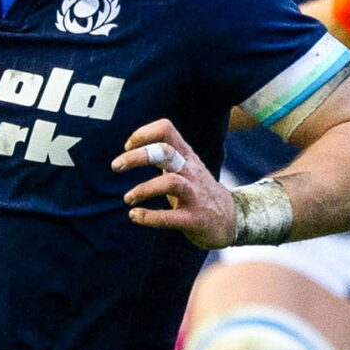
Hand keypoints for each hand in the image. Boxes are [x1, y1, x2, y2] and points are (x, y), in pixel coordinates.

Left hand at [116, 120, 234, 248]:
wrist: (233, 220)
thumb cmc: (199, 192)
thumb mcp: (185, 167)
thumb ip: (166, 157)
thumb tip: (131, 149)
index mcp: (187, 156)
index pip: (166, 129)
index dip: (143, 134)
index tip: (127, 147)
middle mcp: (191, 171)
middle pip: (164, 152)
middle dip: (137, 157)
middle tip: (116, 166)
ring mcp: (195, 195)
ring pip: (170, 182)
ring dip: (143, 189)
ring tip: (128, 198)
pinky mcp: (195, 219)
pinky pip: (170, 217)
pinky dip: (149, 217)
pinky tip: (135, 216)